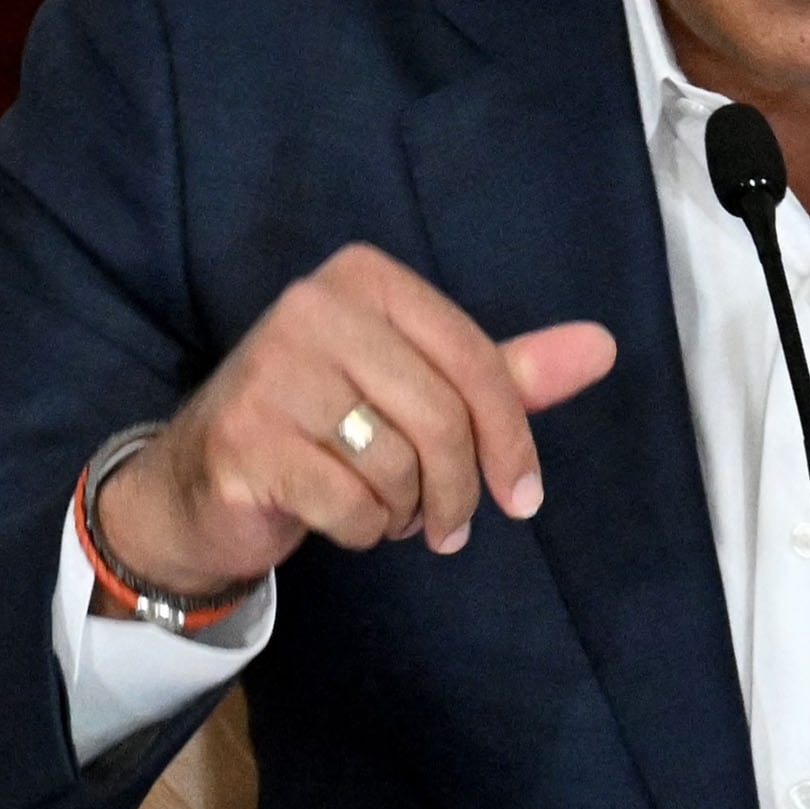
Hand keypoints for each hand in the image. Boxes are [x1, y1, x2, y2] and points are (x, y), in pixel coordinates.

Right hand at [97, 245, 614, 596]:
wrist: (205, 481)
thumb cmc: (328, 426)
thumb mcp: (423, 389)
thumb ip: (509, 372)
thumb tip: (604, 346)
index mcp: (365, 278)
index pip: (474, 359)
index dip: (511, 438)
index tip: (521, 495)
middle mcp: (312, 308)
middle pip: (441, 417)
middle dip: (459, 490)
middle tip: (450, 525)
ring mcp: (271, 373)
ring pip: (397, 465)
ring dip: (407, 512)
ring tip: (385, 510)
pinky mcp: (246, 440)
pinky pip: (350, 504)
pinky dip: (363, 530)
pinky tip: (345, 520)